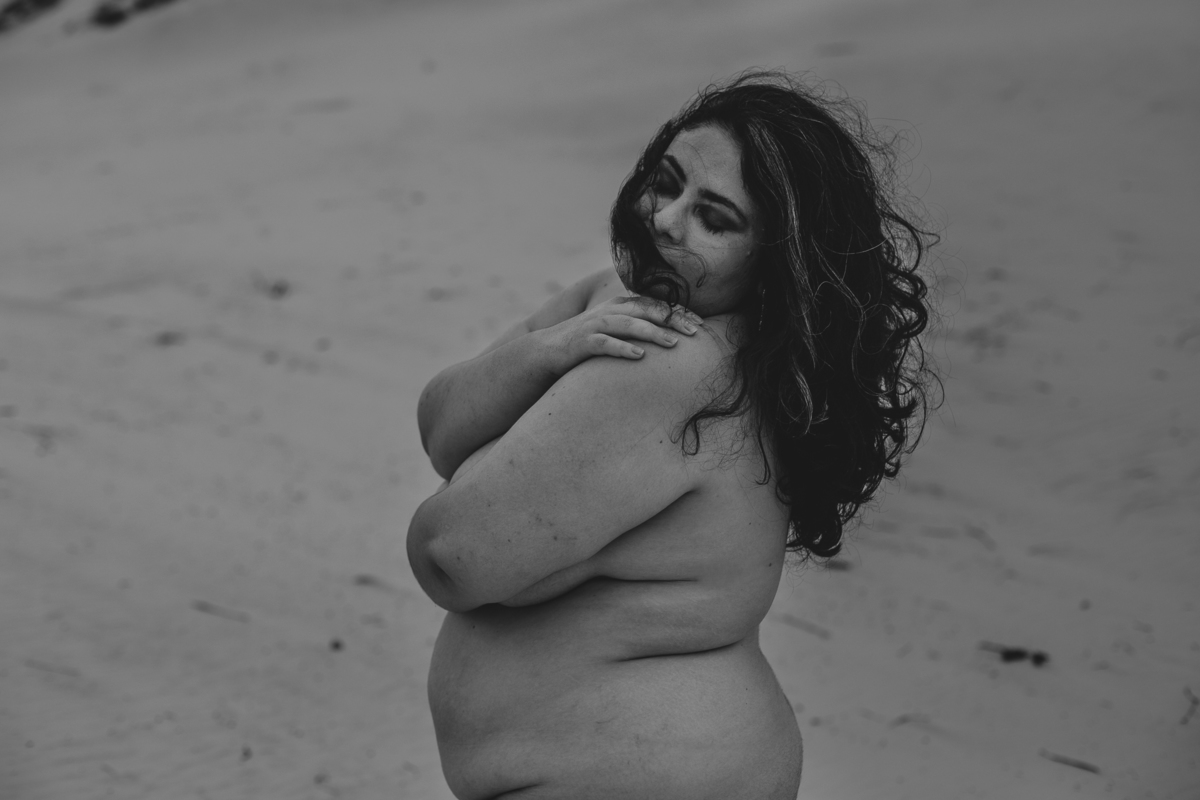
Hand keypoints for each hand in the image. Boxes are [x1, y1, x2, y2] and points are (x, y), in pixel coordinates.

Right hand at [538, 295, 702, 375]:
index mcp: (621, 305)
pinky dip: (623, 348)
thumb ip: (638, 326)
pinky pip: (605, 343)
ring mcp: (596, 325)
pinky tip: (639, 356)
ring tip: (673, 343)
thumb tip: (671, 335)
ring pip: (629, 324)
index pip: (656, 304)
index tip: (701, 324)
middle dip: (673, 319)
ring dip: (652, 333)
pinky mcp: (583, 342)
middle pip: (647, 310)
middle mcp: (611, 311)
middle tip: (696, 332)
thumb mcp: (615, 329)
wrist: (548, 349)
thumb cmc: (588, 342)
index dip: (679, 313)